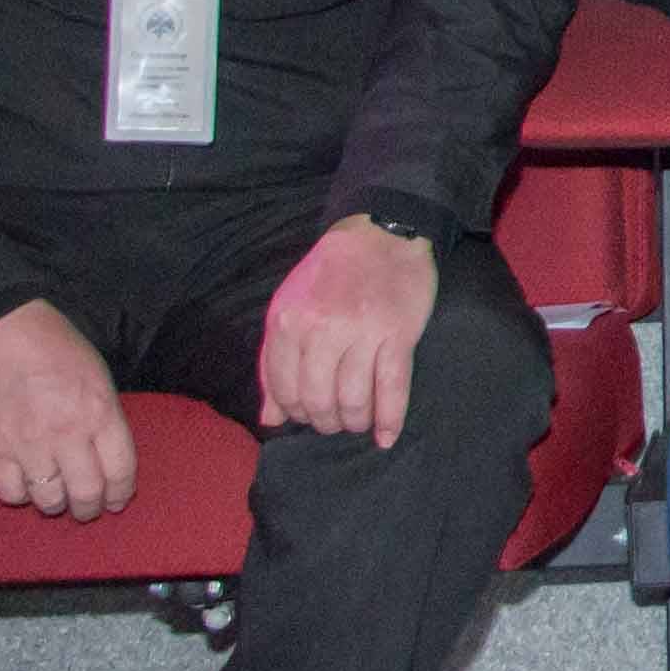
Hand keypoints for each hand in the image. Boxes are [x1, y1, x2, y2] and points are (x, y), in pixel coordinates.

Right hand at [0, 300, 134, 520]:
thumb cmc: (54, 346)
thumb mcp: (97, 376)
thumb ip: (104, 418)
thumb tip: (106, 457)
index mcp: (99, 412)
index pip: (120, 471)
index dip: (121, 493)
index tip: (117, 500)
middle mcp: (66, 434)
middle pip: (86, 493)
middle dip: (91, 508)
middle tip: (88, 509)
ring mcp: (27, 444)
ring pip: (49, 500)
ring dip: (57, 504)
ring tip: (57, 499)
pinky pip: (11, 492)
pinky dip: (22, 495)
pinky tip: (26, 485)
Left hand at [257, 216, 437, 446]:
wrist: (380, 233)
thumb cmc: (330, 274)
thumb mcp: (289, 309)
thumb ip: (274, 362)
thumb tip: (271, 419)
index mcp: (288, 323)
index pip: (285, 390)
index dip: (296, 412)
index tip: (308, 415)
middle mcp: (322, 330)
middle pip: (320, 401)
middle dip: (326, 421)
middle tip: (334, 422)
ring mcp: (363, 333)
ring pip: (354, 400)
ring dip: (355, 421)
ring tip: (356, 421)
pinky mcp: (399, 335)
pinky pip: (392, 388)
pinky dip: (389, 420)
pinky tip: (386, 437)